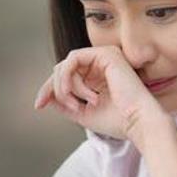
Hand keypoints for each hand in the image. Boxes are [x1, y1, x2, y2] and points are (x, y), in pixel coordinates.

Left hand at [33, 46, 169, 142]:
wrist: (138, 122)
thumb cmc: (118, 121)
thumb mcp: (82, 113)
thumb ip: (64, 103)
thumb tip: (46, 97)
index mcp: (99, 76)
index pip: (66, 76)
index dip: (49, 90)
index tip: (38, 105)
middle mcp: (102, 63)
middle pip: (62, 69)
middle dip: (56, 89)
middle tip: (69, 106)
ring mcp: (104, 56)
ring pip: (66, 65)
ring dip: (64, 86)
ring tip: (77, 103)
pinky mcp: (106, 54)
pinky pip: (73, 60)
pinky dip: (69, 78)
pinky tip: (79, 93)